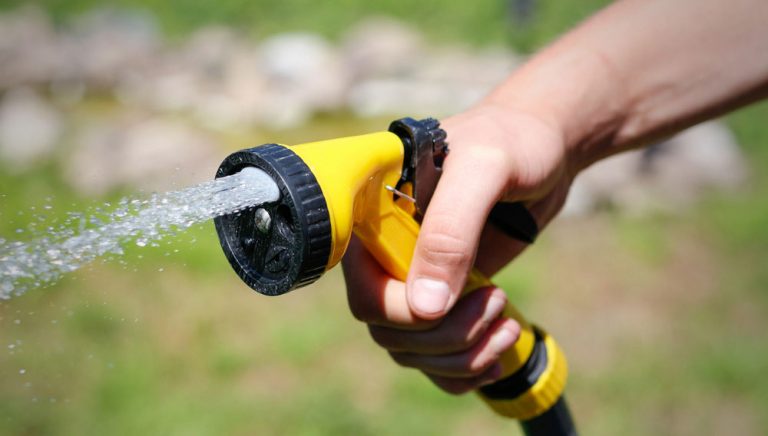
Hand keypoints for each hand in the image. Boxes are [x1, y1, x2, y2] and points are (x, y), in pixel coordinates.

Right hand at [343, 103, 572, 393]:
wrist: (544, 145)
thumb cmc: (512, 141)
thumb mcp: (484, 169)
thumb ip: (451, 230)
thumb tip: (425, 308)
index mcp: (375, 219)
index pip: (365, 291)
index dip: (403, 313)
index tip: (454, 297)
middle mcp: (387, 253)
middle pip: (388, 331)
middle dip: (445, 336)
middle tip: (496, 304)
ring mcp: (415, 277)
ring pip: (412, 351)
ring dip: (461, 356)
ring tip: (505, 327)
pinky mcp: (444, 293)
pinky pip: (435, 356)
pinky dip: (463, 368)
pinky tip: (497, 350)